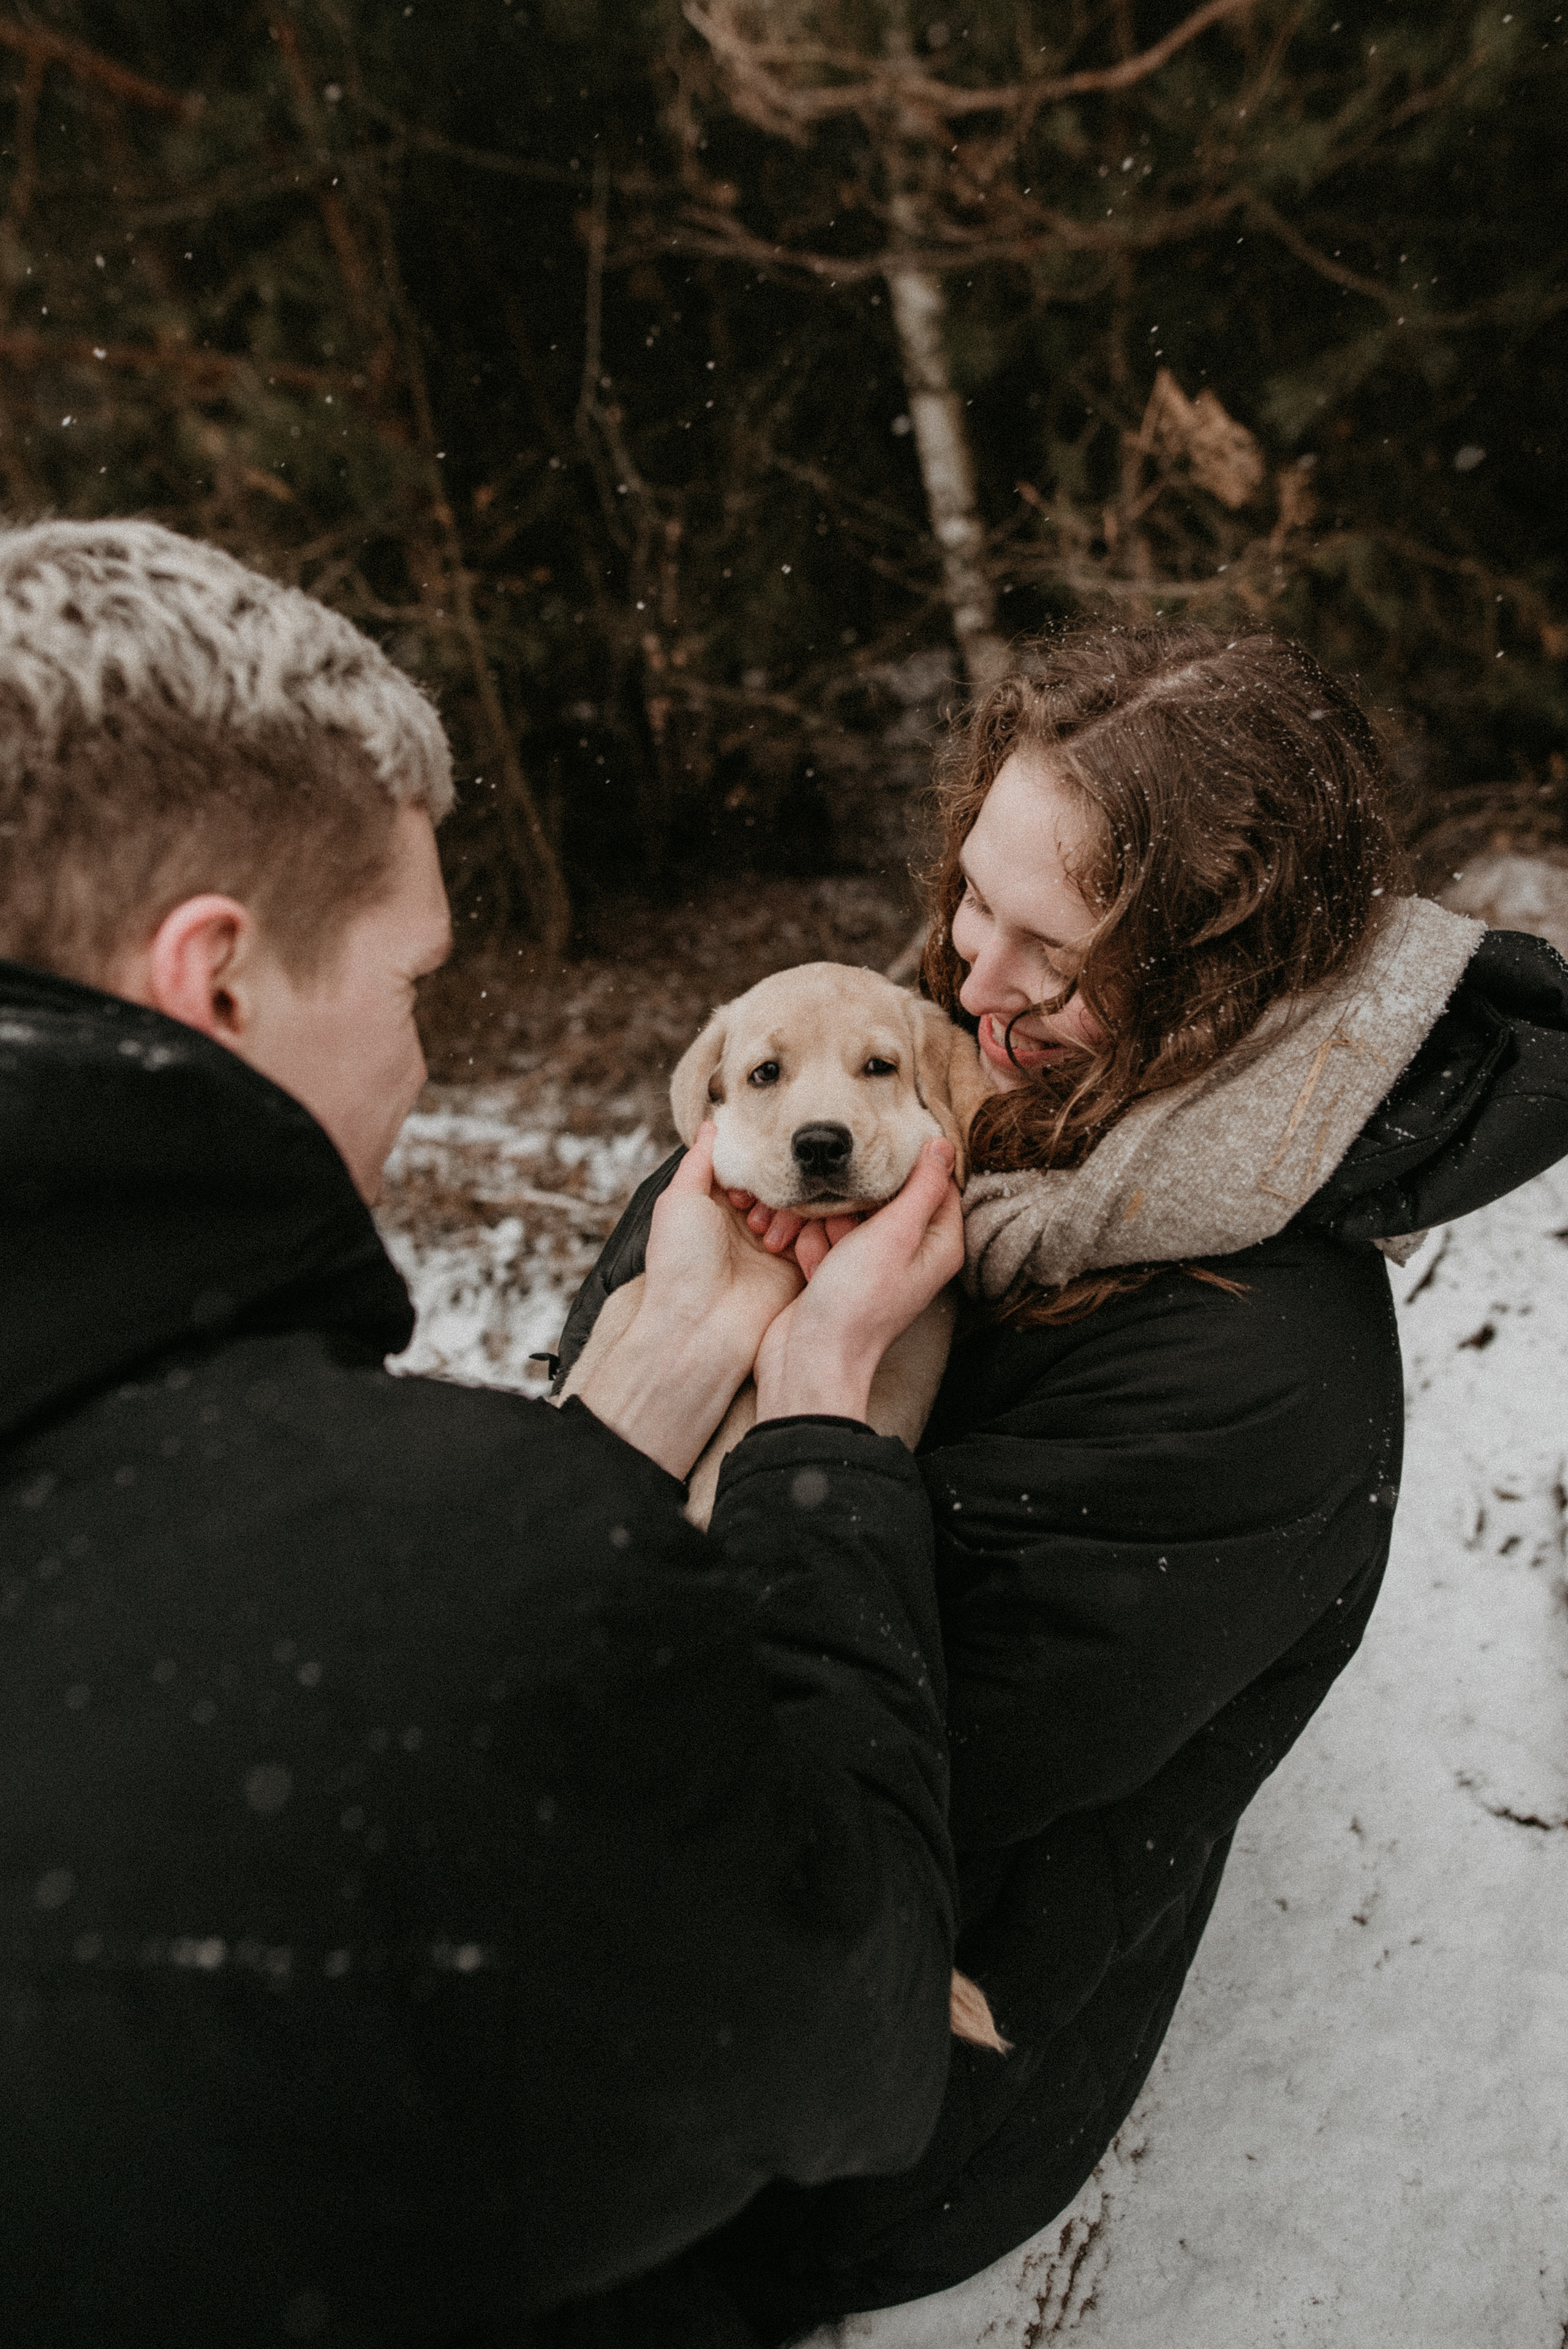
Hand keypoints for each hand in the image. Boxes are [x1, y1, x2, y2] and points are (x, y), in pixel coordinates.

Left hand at [645, 1126, 803, 1362]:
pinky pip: (820, 1233)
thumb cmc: (681, 1263)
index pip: (748, 1167)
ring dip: (790, 1213)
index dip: (752, 1162)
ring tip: (767, 1237)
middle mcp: (747, 1223)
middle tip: (753, 1209)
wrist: (700, 1327)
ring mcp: (775, 1244)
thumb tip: (712, 1125)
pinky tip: (794, 1243)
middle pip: (780, 1182)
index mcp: (716, 1206)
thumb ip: (699, 1161)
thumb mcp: (679, 1200)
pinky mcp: (798, 1265)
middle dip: (774, 1188)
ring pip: (802, 1204)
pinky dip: (813, 1232)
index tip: (747, 1174)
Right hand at [753, 1139, 963, 1426]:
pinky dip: (808, 1244)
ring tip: (814, 1243)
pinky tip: (804, 1263)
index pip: (934, 1182)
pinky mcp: (835, 1270)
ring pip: (844, 1212)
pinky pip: (821, 1235)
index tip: (875, 1153)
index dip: (904, 1165)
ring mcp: (869, 1262)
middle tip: (834, 1214)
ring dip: (820, 1222)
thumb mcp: (896, 1233)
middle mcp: (908, 1251)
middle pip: (881, 1194)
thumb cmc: (858, 1301)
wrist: (809, 1358)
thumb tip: (942, 1145)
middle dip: (849, 1199)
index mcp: (937, 1243)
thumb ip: (921, 1186)